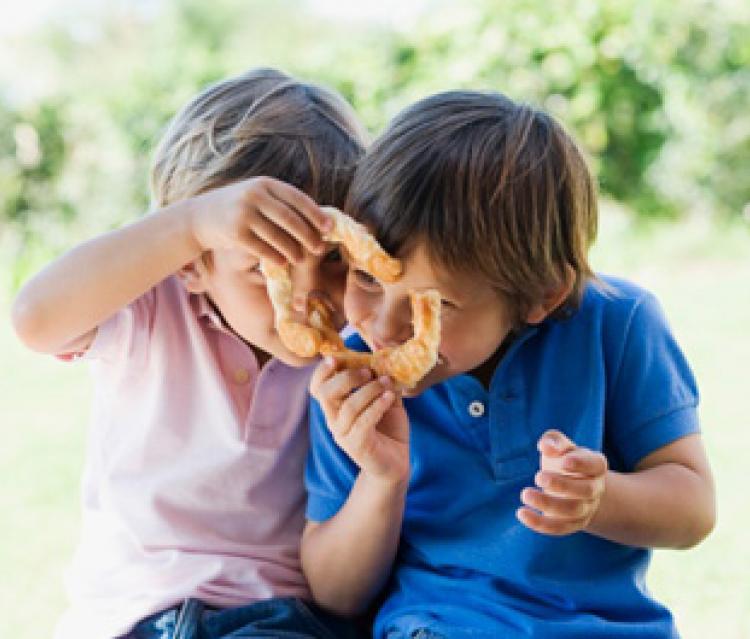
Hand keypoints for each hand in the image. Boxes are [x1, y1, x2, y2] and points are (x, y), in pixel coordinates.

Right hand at [189, 177, 332, 264]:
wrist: (199, 217)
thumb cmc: (237, 209)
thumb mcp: (256, 196)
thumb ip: (280, 203)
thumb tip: (316, 219)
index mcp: (264, 183)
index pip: (297, 198)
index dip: (315, 214)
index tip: (329, 228)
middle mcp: (254, 195)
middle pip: (290, 218)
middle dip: (308, 235)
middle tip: (320, 248)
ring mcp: (243, 213)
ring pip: (277, 236)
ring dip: (293, 250)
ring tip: (301, 259)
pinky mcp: (235, 233)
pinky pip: (262, 248)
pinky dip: (275, 257)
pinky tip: (282, 263)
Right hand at [310, 356, 409, 487]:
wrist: (396, 464)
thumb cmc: (388, 429)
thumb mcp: (385, 399)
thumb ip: (381, 380)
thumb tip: (384, 357)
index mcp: (335, 407)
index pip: (317, 387)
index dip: (322, 371)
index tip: (336, 357)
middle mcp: (334, 420)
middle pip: (324, 394)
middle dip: (345, 378)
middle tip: (366, 371)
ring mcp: (343, 435)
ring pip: (348, 407)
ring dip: (368, 390)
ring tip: (386, 383)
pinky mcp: (357, 447)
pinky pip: (363, 422)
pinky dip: (377, 406)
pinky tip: (389, 397)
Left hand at [517, 429, 606, 535]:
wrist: (570, 484)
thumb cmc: (563, 459)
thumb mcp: (560, 445)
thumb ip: (554, 441)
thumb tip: (547, 447)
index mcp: (595, 466)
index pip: (595, 465)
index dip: (581, 464)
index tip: (563, 461)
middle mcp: (595, 489)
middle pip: (586, 491)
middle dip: (562, 485)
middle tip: (538, 476)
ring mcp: (586, 509)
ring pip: (572, 512)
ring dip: (547, 504)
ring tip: (525, 494)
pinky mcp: (572, 524)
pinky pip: (559, 528)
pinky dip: (540, 523)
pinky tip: (522, 513)